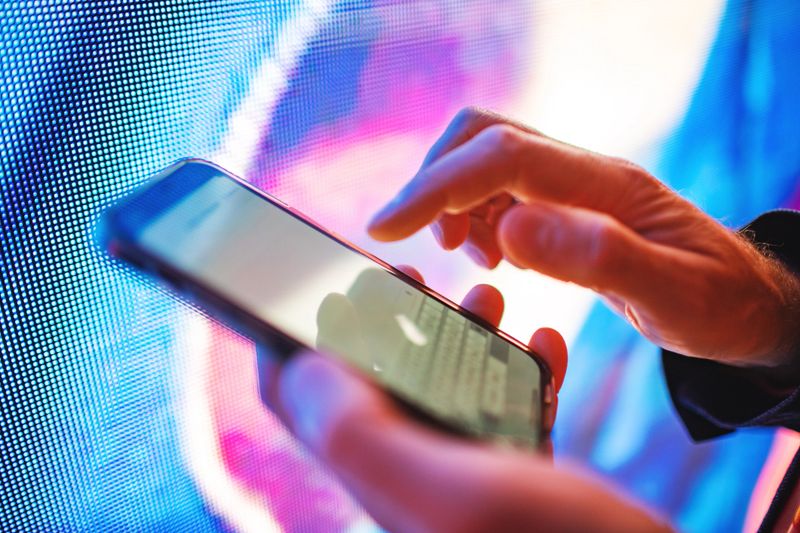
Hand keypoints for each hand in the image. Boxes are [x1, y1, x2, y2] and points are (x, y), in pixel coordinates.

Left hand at [258, 267, 669, 531]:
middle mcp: (413, 476)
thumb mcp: (454, 492)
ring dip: (457, 334)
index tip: (318, 283)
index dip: (290, 338)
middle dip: (385, 322)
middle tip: (410, 278)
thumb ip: (364, 436)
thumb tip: (298, 367)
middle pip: (370, 383)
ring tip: (489, 294)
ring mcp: (465, 477)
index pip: (300, 402)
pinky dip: (519, 368)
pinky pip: (501, 408)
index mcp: (381, 477)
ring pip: (439, 388)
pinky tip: (547, 341)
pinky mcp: (515, 479)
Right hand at [367, 107, 799, 368]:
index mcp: (604, 185)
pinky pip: (500, 191)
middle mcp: (582, 173)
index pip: (501, 156)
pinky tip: (491, 257)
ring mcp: (572, 186)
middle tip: (423, 242)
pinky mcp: (565, 207)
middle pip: (484, 135)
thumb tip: (509, 228)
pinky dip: (475, 217)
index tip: (386, 224)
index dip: (436, 185)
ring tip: (466, 256)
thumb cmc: (716, 303)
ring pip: (484, 161)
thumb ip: (596, 258)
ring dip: (453, 202)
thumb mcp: (670, 293)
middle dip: (435, 181)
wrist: (745, 304)